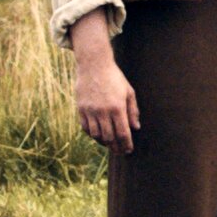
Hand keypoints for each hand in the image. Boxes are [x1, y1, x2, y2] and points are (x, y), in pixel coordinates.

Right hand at [69, 15, 137, 153]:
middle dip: (116, 147)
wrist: (94, 65)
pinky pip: (86, 128)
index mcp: (117, 107)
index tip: (129, 150)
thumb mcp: (128, 91)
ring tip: (110, 144)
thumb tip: (136, 128)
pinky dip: (92, 135)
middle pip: (110, 137)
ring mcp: (90, 111)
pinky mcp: (81, 109)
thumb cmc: (114, 77)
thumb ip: (133, 110)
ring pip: (97, 135)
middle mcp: (103, 111)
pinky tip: (98, 136)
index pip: (123, 133)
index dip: (126, 144)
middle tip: (120, 151)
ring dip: (104, 143)